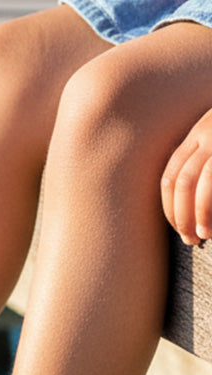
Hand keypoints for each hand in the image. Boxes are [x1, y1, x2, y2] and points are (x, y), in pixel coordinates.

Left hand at [162, 107, 211, 245]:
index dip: (170, 208)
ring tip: (204, 235)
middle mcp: (210, 132)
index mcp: (199, 133)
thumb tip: (185, 209)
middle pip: (183, 183)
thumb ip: (203, 162)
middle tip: (190, 239)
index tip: (177, 228)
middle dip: (182, 216)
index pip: (170, 178)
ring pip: (205, 183)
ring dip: (201, 213)